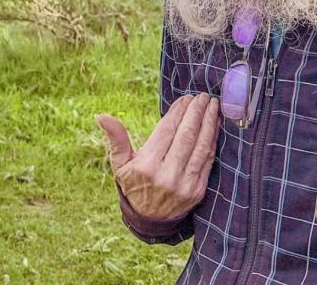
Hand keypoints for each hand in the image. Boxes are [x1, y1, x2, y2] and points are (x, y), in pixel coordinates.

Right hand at [96, 94, 219, 220]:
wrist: (149, 220)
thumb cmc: (133, 184)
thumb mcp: (120, 164)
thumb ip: (116, 139)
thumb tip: (101, 116)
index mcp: (146, 166)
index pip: (166, 132)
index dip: (177, 113)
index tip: (185, 98)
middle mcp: (167, 175)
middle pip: (186, 136)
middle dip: (195, 113)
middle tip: (201, 96)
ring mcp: (185, 184)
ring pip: (200, 147)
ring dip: (209, 123)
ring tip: (212, 105)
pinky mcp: (198, 190)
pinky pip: (208, 161)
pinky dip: (213, 141)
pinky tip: (215, 126)